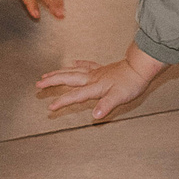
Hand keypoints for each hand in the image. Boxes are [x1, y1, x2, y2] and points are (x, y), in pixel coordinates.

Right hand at [37, 56, 151, 121]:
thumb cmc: (131, 83)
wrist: (140, 68)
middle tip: (39, 83)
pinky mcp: (102, 69)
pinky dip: (78, 64)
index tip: (50, 107)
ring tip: (47, 74)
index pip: (75, 95)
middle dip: (52, 81)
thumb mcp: (119, 97)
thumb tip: (95, 115)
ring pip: (73, 71)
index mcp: (95, 86)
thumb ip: (106, 106)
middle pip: (68, 78)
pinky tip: (74, 63)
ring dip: (59, 72)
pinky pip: (86, 65)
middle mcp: (93, 78)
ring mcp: (96, 72)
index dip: (62, 101)